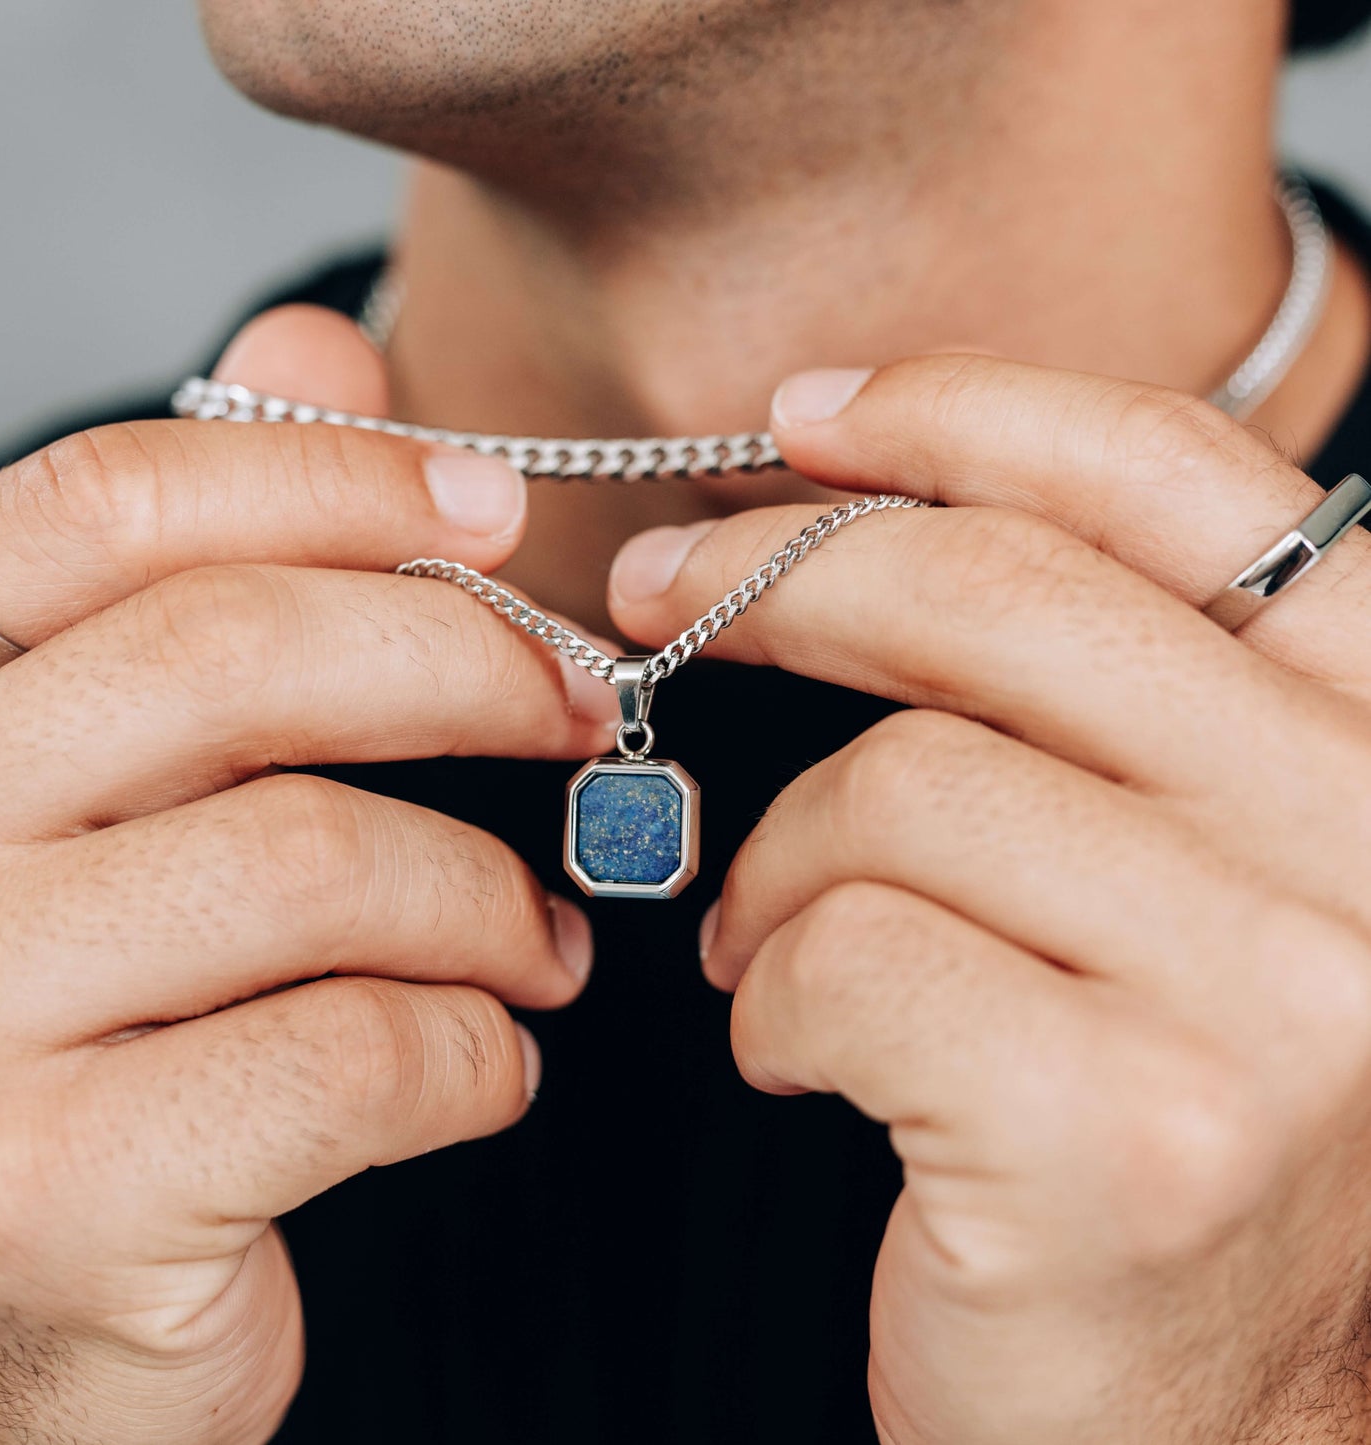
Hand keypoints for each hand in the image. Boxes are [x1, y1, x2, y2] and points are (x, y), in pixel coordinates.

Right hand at [0, 306, 614, 1444]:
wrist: (28, 1313)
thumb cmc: (120, 1018)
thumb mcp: (154, 784)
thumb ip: (219, 563)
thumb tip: (312, 346)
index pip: (110, 510)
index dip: (331, 479)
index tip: (499, 511)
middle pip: (228, 659)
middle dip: (466, 669)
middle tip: (587, 719)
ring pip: (307, 861)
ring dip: (486, 898)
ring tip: (542, 944)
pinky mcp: (43, 1193)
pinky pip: (339, 1054)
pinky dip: (469, 1049)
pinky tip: (489, 1064)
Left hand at [609, 356, 1370, 1442]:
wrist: (1200, 1414)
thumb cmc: (1148, 1103)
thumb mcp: (1157, 861)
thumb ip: (1075, 695)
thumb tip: (866, 511)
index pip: (1172, 479)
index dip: (967, 409)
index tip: (805, 418)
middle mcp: (1365, 840)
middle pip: (997, 600)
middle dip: (787, 577)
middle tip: (659, 594)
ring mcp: (1272, 991)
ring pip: (897, 789)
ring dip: (778, 857)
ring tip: (762, 933)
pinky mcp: (1129, 1133)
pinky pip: (852, 953)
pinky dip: (775, 989)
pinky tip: (798, 1044)